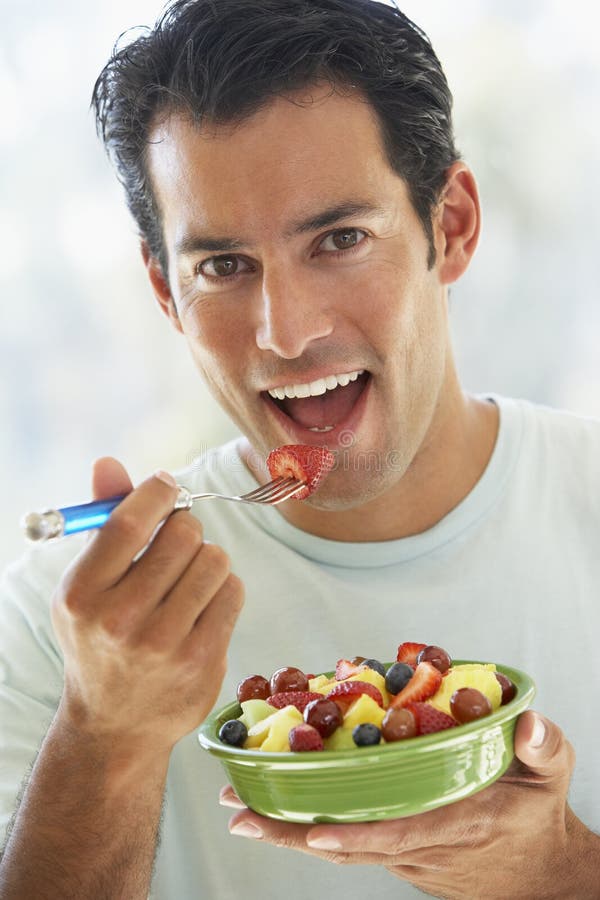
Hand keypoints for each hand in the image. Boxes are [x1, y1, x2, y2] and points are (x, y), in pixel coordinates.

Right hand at [52, 457, 243, 754]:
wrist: (115, 724)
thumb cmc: (100, 637)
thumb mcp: (86, 584)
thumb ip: (103, 522)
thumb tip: (109, 462)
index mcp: (82, 594)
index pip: (129, 522)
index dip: (157, 492)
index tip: (167, 486)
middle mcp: (120, 620)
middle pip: (183, 534)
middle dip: (186, 527)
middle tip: (177, 542)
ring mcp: (165, 644)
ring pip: (216, 559)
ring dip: (208, 559)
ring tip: (188, 579)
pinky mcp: (203, 659)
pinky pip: (234, 591)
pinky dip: (225, 588)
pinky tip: (203, 606)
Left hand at [222, 711, 599, 898]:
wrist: (538, 875)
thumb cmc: (538, 815)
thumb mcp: (551, 776)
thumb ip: (545, 747)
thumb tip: (531, 723)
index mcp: (457, 822)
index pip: (400, 832)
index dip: (355, 833)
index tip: (313, 828)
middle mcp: (421, 843)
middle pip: (348, 843)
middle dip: (292, 831)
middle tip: (240, 812)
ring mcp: (405, 852)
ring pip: (341, 844)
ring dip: (289, 828)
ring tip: (241, 808)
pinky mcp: (399, 851)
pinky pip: (349, 839)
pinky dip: (311, 825)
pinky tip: (279, 808)